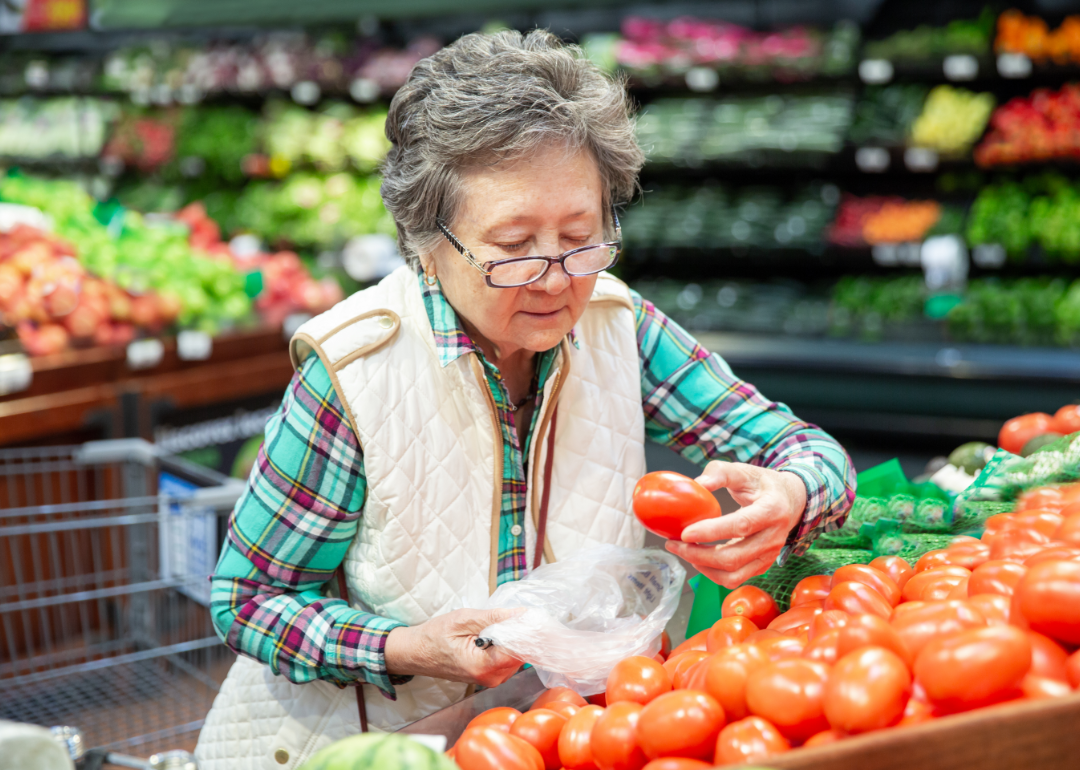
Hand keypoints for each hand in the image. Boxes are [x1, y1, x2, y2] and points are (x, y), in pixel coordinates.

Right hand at [384, 608, 523, 687]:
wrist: (417, 653)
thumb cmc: (435, 636)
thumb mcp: (463, 619)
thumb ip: (494, 617)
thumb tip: (522, 613)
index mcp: (483, 667)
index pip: (519, 650)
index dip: (527, 631)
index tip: (531, 615)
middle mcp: (490, 678)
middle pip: (521, 654)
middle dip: (521, 634)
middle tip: (513, 614)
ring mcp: (491, 680)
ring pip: (517, 656)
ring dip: (513, 638)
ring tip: (498, 624)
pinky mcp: (490, 676)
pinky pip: (508, 659)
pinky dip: (507, 645)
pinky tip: (495, 634)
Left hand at [664, 462, 806, 588]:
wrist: (791, 501)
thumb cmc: (763, 485)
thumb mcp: (744, 471)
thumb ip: (720, 473)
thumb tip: (697, 484)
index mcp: (772, 510)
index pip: (741, 525)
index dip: (711, 531)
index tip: (685, 532)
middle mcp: (773, 538)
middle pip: (733, 557)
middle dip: (698, 554)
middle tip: (673, 544)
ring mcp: (769, 556)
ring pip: (733, 574)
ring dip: (703, 567)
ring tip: (683, 551)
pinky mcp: (762, 566)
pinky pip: (735, 579)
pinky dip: (712, 573)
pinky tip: (698, 559)